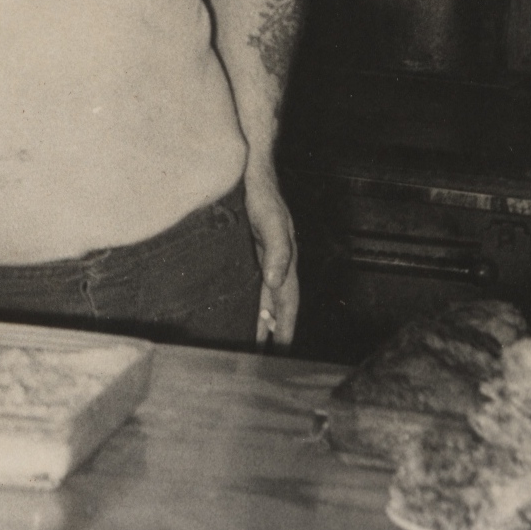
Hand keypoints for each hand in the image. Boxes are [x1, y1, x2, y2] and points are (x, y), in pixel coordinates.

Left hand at [242, 163, 299, 345]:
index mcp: (287, 262)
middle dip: (276, 332)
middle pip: (279, 306)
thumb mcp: (271, 221)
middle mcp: (279, 264)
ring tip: (254, 347)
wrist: (250, 168)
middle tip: (267, 362)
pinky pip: (255, 286)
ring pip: (267, 299)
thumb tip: (275, 283)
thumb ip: (276, 250)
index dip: (286, 328)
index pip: (288, 304)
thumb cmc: (263, 193)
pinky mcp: (253, 252)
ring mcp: (266, 259)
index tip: (283, 353)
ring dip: (263, 321)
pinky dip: (252, 303)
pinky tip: (242, 312)